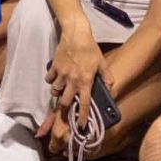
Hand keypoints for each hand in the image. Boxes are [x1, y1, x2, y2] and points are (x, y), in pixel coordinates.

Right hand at [42, 30, 104, 152]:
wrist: (76, 34)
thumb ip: (107, 77)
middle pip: (65, 102)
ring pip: (55, 91)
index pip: (84, 104)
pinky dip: (51, 81)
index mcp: (85, 81)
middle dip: (65, 107)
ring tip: (62, 90)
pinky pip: (49, 79)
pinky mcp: (54, 66)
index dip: (82, 117)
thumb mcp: (102, 63)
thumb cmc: (90, 49)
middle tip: (68, 106)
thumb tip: (111, 88)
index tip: (81, 126)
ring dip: (58, 93)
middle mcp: (72, 80)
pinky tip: (55, 78)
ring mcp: (61, 74)